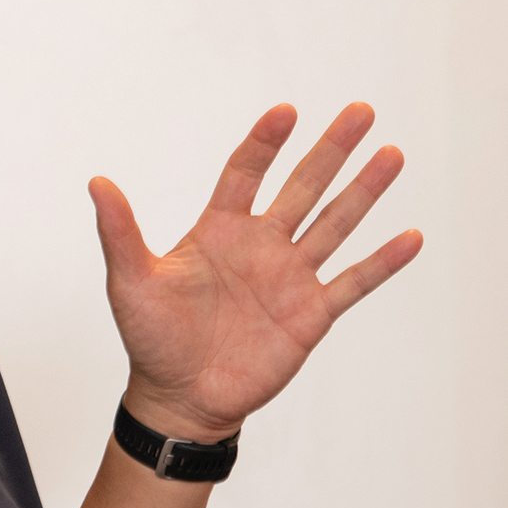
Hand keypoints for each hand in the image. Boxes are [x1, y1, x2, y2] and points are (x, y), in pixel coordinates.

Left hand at [91, 103, 421, 443]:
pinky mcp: (312, 314)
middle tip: (361, 111)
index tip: (286, 112)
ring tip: (391, 154)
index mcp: (218, 231)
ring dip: (364, 191)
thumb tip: (97, 183)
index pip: (245, 173)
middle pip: (303, 187)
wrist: (180, 397)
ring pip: (335, 224)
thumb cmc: (150, 338)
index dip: (264, 143)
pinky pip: (354, 282)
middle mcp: (260, 246)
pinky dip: (383, 262)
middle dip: (331, 150)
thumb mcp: (130, 281)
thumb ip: (119, 232)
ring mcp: (290, 277)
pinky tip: (411, 236)